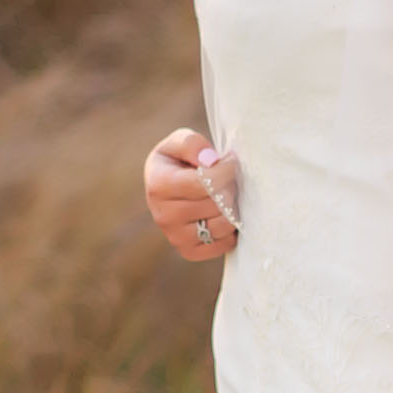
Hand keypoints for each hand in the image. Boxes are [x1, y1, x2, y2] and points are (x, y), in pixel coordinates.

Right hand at [145, 128, 237, 262]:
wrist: (170, 186)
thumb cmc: (179, 160)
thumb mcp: (180, 141)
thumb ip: (192, 144)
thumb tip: (210, 161)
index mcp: (158, 185)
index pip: (203, 183)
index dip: (225, 171)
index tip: (231, 162)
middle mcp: (163, 215)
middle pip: (214, 205)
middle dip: (230, 189)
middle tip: (232, 180)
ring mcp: (174, 236)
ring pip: (221, 226)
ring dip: (233, 210)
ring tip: (229, 196)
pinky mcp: (188, 251)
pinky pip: (222, 245)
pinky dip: (230, 231)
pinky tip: (224, 215)